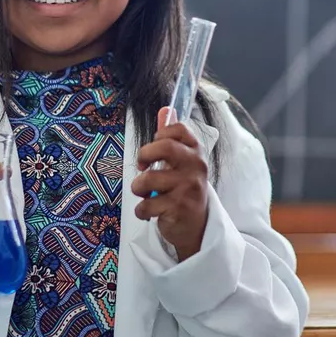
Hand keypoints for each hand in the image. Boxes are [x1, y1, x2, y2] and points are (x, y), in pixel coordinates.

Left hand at [132, 108, 208, 260]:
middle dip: (144, 156)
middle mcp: (195, 167)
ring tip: (146, 194)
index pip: (178, 129)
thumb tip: (165, 109)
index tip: (154, 147)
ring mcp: (188, 188)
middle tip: (143, 167)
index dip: (159, 135)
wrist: (197, 227)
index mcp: (195, 152)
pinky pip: (146, 205)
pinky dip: (142, 211)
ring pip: (148, 179)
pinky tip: (150, 212)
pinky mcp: (179, 208)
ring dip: (138, 188)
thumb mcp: (181, 162)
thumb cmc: (184, 190)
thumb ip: (171, 137)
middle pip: (164, 147)